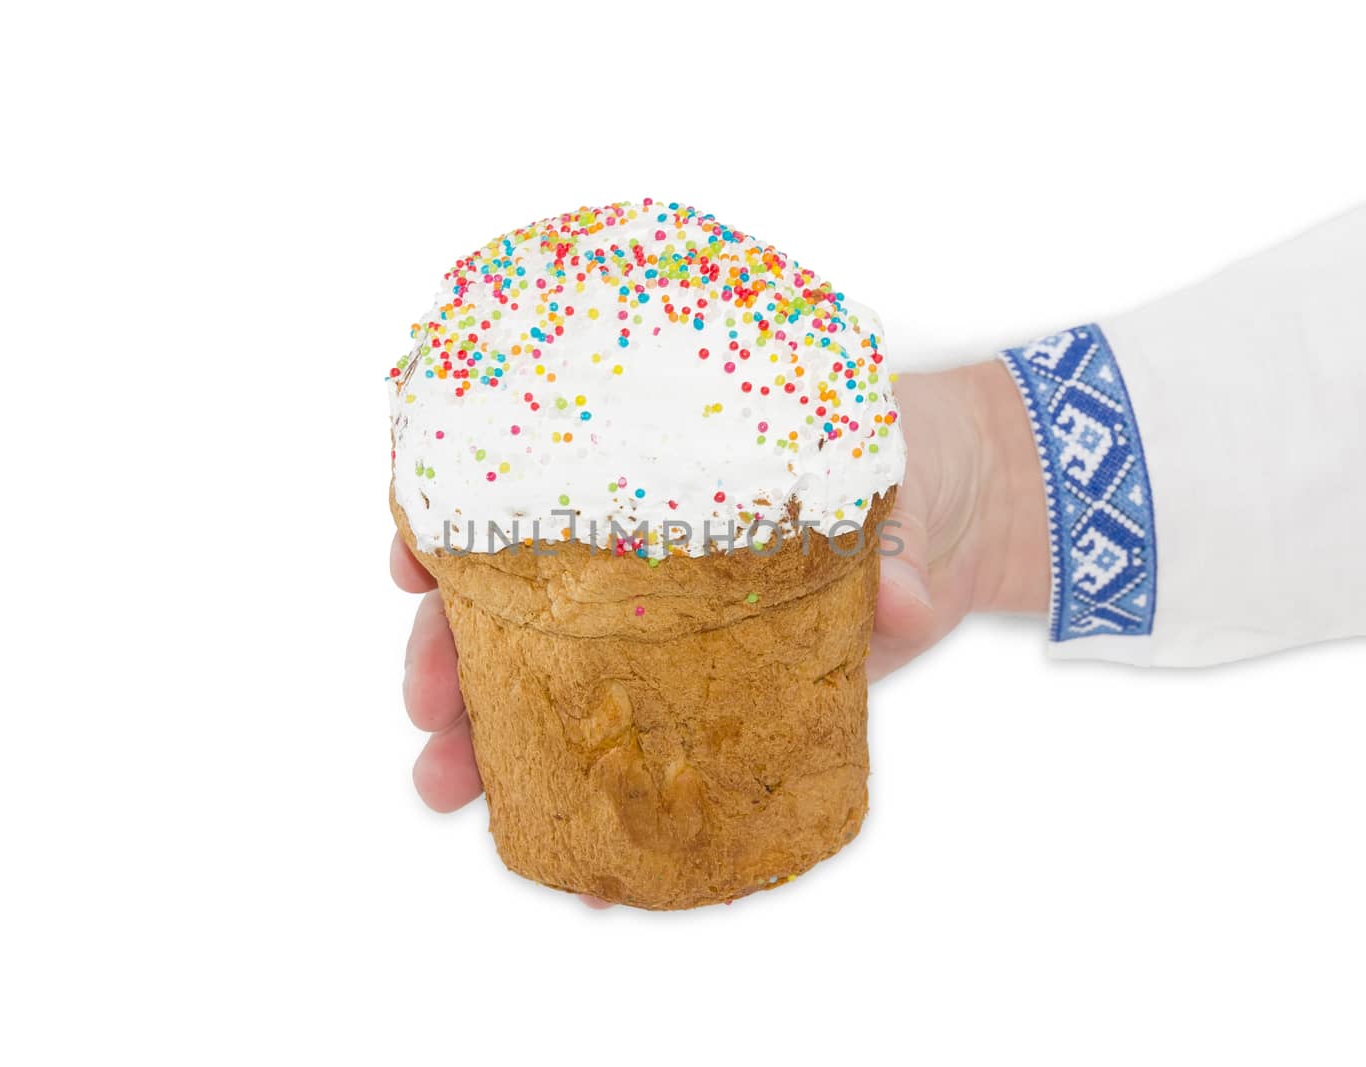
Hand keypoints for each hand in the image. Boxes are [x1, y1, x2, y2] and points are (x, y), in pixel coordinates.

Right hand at [391, 359, 1047, 816]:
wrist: (953, 504)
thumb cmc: (895, 456)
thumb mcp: (887, 474)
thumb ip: (889, 538)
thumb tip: (900, 599)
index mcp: (647, 480)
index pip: (522, 493)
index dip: (450, 527)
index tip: (411, 566)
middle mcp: (633, 557)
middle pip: (508, 602)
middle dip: (447, 656)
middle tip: (428, 713)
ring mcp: (660, 631)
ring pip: (543, 681)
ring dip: (485, 738)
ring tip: (449, 789)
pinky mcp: (707, 695)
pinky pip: (630, 750)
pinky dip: (592, 806)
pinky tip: (572, 858)